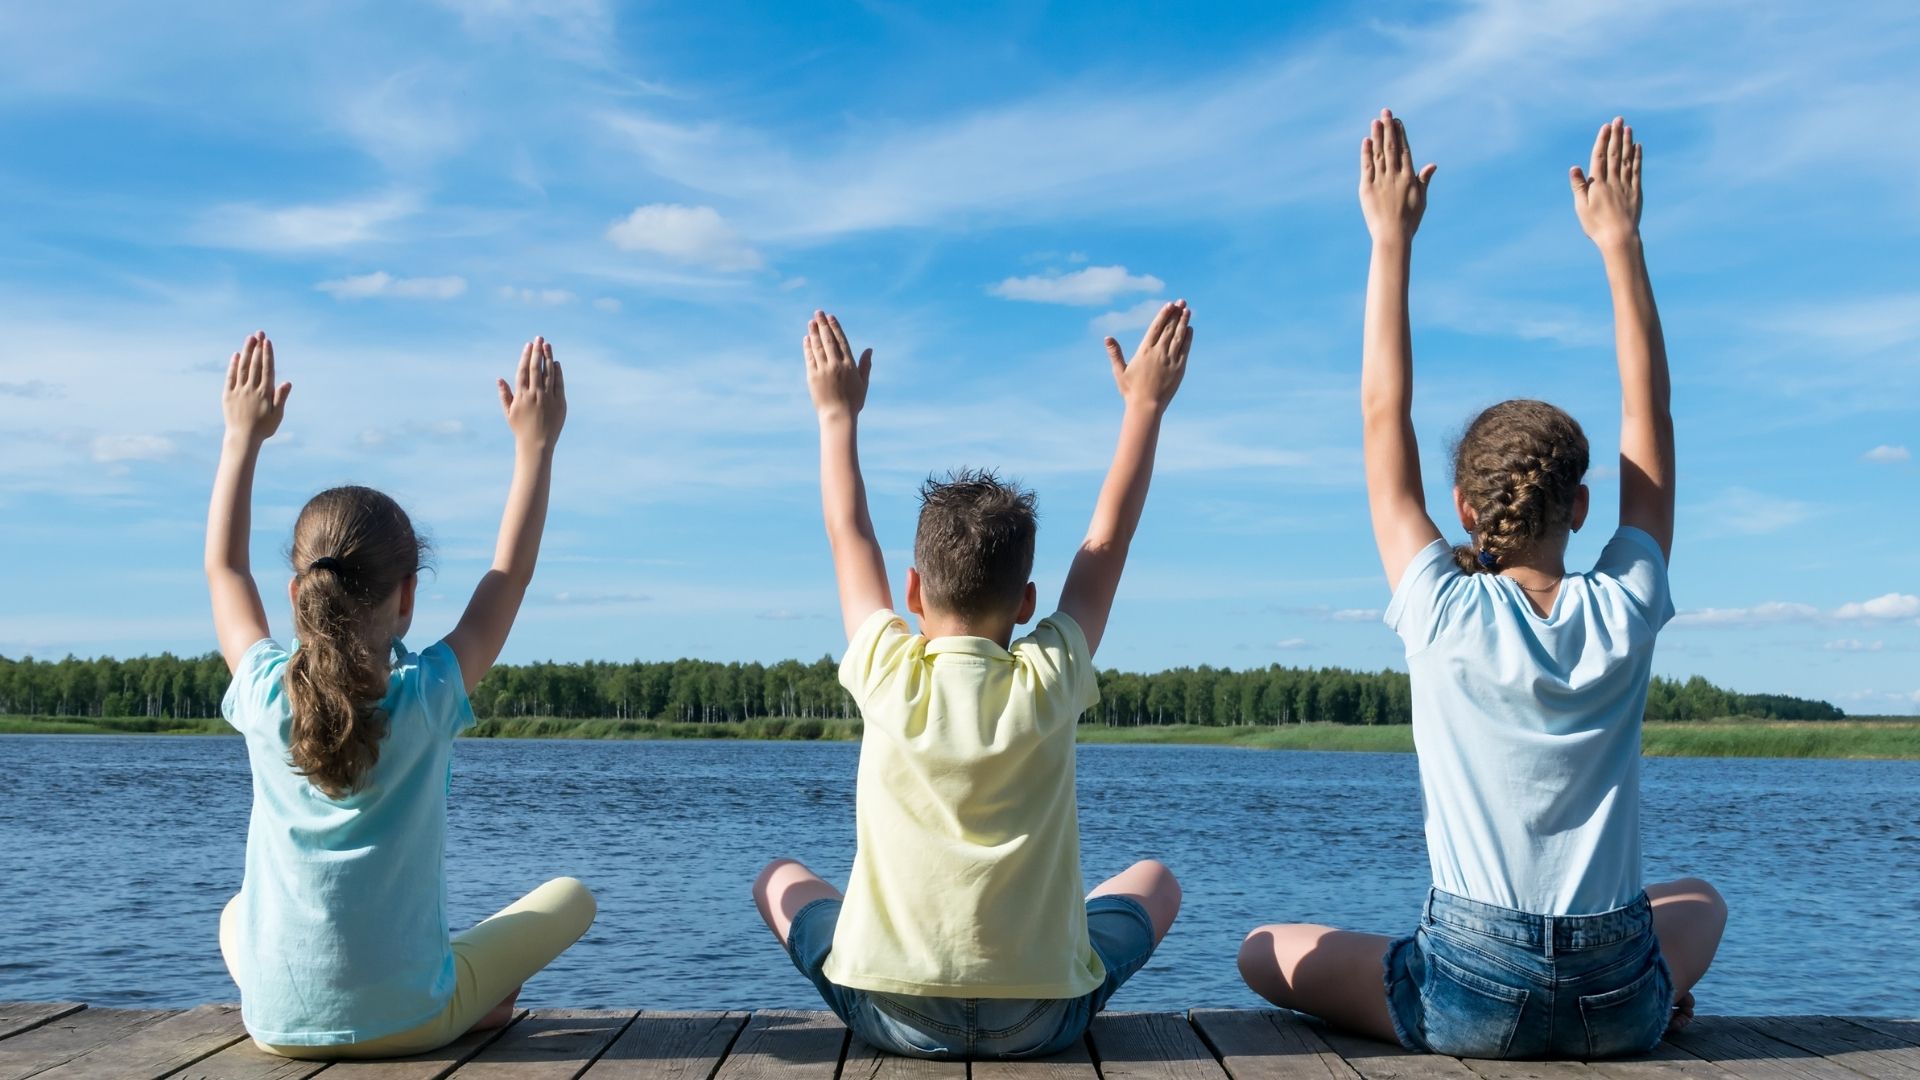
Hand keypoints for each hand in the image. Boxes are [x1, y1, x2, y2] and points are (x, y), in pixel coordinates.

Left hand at [222, 331, 291, 444]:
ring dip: (246, 352)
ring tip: (250, 339)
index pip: (267, 369)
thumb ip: (281, 397)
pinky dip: (233, 365)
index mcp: (265, 393)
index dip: (267, 354)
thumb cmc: (264, 428)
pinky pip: (230, 377)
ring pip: (243, 367)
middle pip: (255, 364)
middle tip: (259, 333)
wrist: (243, 438)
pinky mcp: (228, 395)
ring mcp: (239, 391)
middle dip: (257, 347)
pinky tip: (236, 355)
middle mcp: (251, 389)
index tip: (267, 342)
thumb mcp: (278, 415)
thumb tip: (287, 382)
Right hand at [497, 337, 566, 449]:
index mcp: (521, 395)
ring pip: (549, 373)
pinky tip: (556, 363)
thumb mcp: (509, 412)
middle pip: (536, 368)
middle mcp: (534, 395)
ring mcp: (548, 398)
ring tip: (548, 345)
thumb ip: (505, 394)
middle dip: (537, 351)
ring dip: (548, 358)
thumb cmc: (521, 429)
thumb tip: (499, 379)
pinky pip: (559, 384)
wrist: (537, 445)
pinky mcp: (560, 403)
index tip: (528, 345)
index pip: (523, 371)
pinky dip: (558, 373)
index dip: (526, 356)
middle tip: (539, 338)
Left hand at [804, 311, 870, 419]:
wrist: (837, 417)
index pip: (841, 341)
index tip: (830, 316)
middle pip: (828, 340)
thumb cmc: (853, 402)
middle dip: (822, 325)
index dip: (835, 327)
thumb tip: (869, 349)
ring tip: (811, 322)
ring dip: (814, 333)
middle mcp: (836, 365)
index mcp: (849, 365)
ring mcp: (823, 370)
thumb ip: (866, 365)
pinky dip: (808, 347)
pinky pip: (810, 358)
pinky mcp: (812, 377)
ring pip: (817, 347)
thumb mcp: (863, 383)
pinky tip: (807, 338)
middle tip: (818, 312)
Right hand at [1104, 300, 1191, 411]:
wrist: (1146, 406)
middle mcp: (1158, 352)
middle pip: (1169, 328)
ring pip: (1178, 336)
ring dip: (1183, 322)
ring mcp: (1170, 359)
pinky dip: (1188, 338)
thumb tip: (1107, 338)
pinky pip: (1185, 349)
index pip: (1156, 327)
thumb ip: (1115, 353)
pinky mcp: (1179, 368)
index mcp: (1144, 351)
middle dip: (1175, 313)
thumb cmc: (1131, 391)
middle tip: (1181, 301)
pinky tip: (1189, 329)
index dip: (1163, 315)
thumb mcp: (1119, 371)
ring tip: (1188, 310)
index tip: (1169, 305)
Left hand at [1358, 108, 1436, 244]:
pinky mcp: (1367, 188)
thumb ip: (1424, 180)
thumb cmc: (1410, 220)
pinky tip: (1366, 141)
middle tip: (1385, 112)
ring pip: (1379, 154)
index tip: (1397, 121)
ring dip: (1377, 136)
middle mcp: (1395, 176)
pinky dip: (1366, 153)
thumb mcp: (1421, 199)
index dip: (1401, 134)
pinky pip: (1366, 167)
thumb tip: (1433, 165)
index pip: (1404, 150)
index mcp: (1409, 177)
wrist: (1392, 235)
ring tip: (1376, 121)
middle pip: (1391, 147)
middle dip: (1388, 128)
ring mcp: (1381, 181)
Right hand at [1571, 117, 1641, 250]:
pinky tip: (1638, 147)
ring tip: (1628, 128)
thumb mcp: (1581, 207)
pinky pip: (1636, 170)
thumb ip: (1579, 186)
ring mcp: (1626, 185)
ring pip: (1626, 159)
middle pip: (1614, 154)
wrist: (1619, 238)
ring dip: (1627, 142)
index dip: (1602, 140)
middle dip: (1616, 135)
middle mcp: (1613, 181)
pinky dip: (1637, 157)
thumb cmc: (1596, 225)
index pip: (1599, 157)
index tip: (1606, 127)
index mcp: (1598, 184)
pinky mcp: (1635, 191)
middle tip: (1618, 119)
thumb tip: (1574, 167)